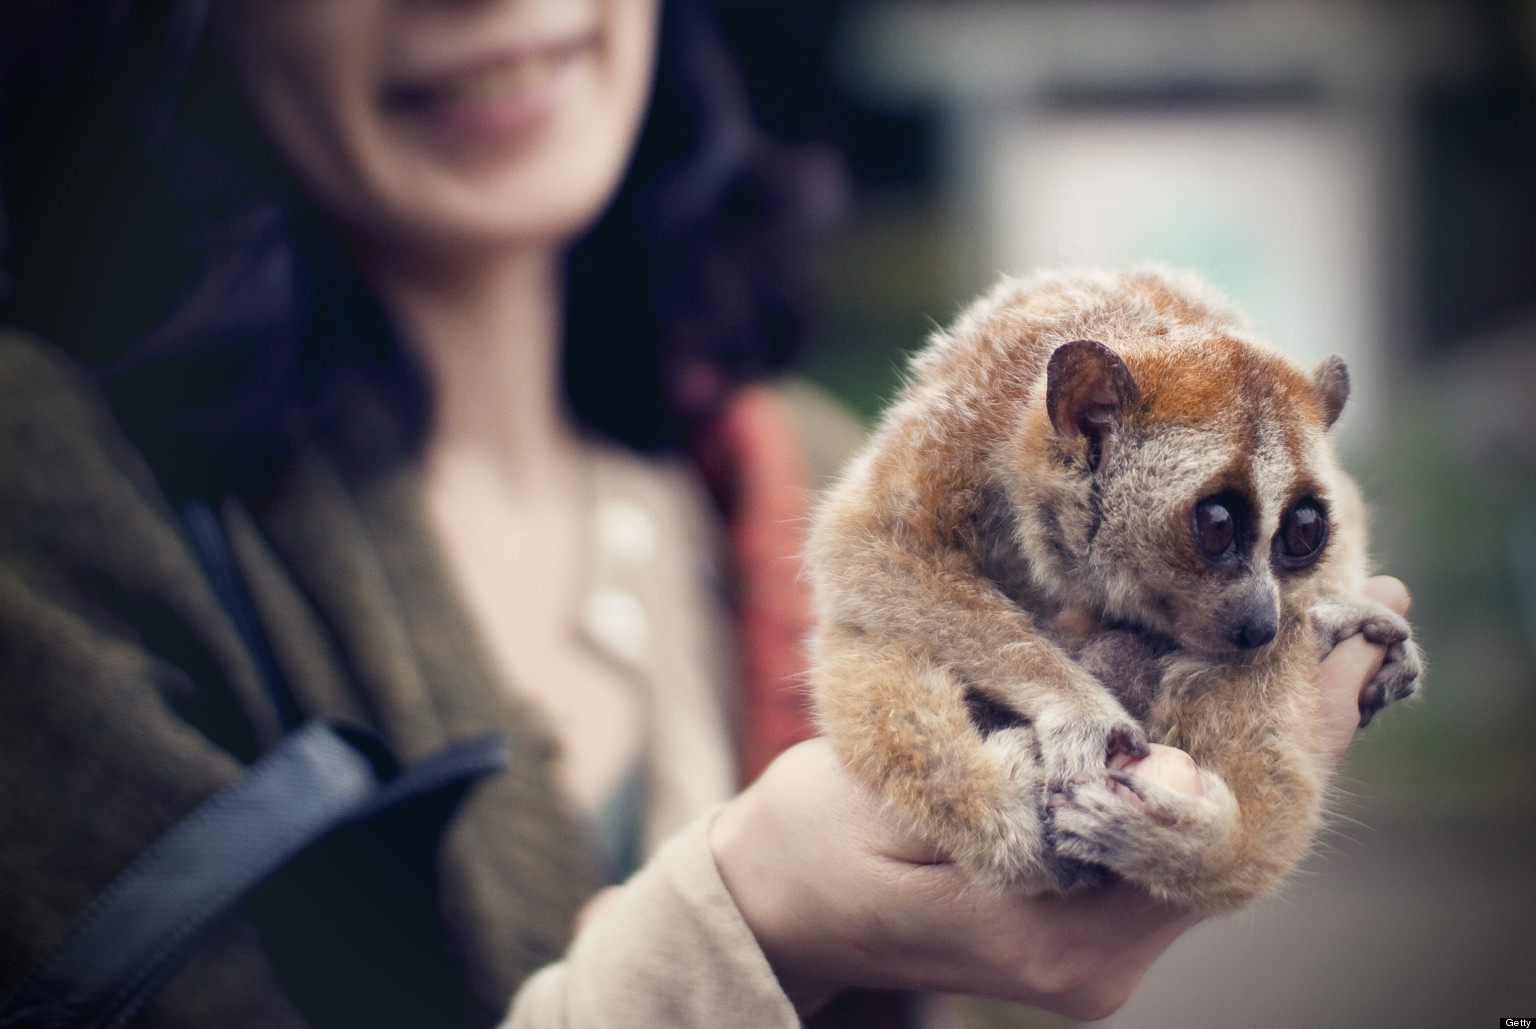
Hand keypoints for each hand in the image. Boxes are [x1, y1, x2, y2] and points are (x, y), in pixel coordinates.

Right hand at [710, 576, 1410, 1018]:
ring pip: (1212, 848)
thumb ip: (1008, 746)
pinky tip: (1233, 707)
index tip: (1343, 656)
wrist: (782, 905)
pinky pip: (1175, 852)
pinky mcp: (1090, 935)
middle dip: (1294, 734)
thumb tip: (1122, 676)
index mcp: (1050, 934)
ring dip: (1259, 751)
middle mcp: (1095, 963)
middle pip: (1231, 844)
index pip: (1204, 834)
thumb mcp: (895, 774)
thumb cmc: (815, 837)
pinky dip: (1207, 775)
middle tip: (1363, 632)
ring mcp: (1097, 958)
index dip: (1280, 741)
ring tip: (1324, 655)